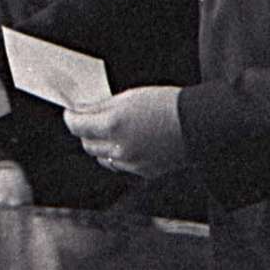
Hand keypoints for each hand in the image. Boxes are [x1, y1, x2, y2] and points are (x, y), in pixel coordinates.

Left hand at [63, 86, 185, 178]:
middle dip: (84, 131)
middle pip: (87, 144)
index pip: (78, 125)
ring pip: (102, 157)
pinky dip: (117, 154)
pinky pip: (120, 165)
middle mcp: (120, 147)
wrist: (200, 124)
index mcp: (115, 124)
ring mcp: (131, 163)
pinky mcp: (143, 172)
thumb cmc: (168, 104)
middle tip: (86, 119)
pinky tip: (125, 142)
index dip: (70, 117)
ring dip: (99, 145)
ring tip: (106, 131)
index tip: (70, 111)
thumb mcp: (131, 96)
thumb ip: (103, 106)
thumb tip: (83, 109)